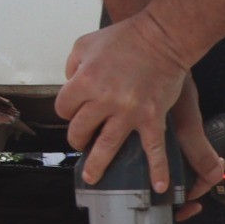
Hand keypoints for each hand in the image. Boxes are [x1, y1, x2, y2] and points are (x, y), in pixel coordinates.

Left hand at [60, 14, 218, 214]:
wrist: (161, 37)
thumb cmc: (124, 38)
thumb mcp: (84, 44)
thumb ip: (72, 66)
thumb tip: (70, 84)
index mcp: (84, 81)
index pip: (63, 109)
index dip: (67, 111)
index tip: (74, 111)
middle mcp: (103, 99)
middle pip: (79, 130)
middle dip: (78, 137)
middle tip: (82, 140)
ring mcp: (128, 112)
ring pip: (106, 147)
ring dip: (98, 164)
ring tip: (93, 176)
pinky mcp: (151, 118)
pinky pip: (153, 149)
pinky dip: (158, 170)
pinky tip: (158, 186)